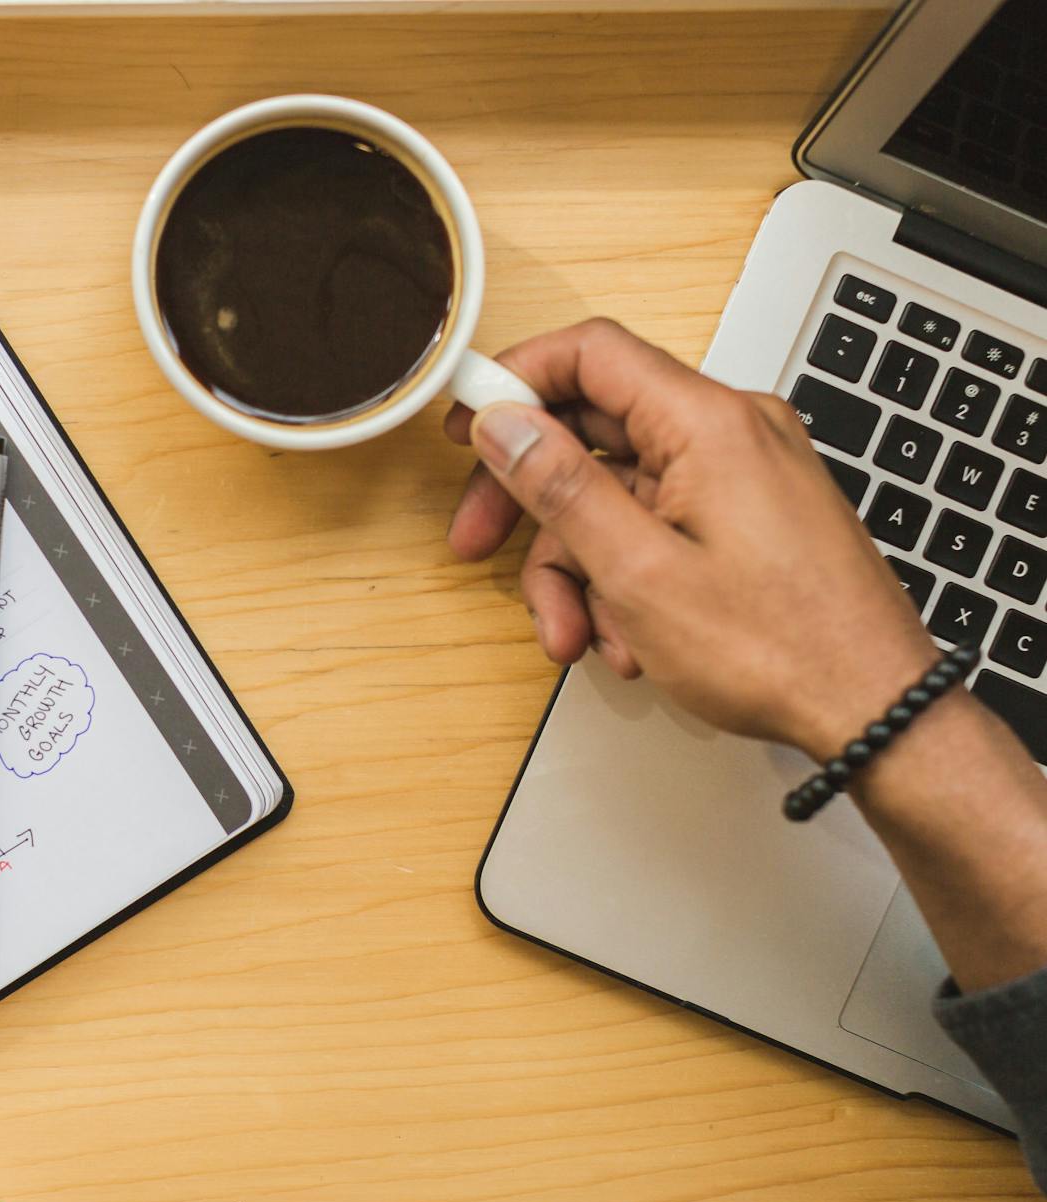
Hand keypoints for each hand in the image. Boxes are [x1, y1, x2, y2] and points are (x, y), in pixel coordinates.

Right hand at [444, 318, 936, 760]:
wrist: (874, 710)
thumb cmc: (783, 649)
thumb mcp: (639, 572)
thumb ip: (561, 486)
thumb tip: (504, 423)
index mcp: (708, 424)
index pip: (590, 353)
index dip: (515, 379)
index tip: (464, 419)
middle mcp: (730, 433)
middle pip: (591, 432)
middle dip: (528, 500)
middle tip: (476, 543)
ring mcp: (741, 475)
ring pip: (615, 494)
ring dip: (577, 567)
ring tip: (576, 635)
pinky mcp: (745, 516)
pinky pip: (655, 524)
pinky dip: (624, 578)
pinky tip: (627, 638)